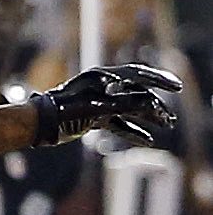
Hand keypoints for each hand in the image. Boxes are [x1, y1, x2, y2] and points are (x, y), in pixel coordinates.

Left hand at [30, 63, 179, 146]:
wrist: (39, 123)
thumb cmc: (64, 110)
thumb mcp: (97, 107)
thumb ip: (124, 103)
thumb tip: (150, 102)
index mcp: (102, 77)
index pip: (137, 75)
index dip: (158, 80)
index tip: (176, 88)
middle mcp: (102, 87)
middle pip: (136, 93)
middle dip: (155, 105)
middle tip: (170, 117)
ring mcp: (98, 102)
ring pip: (129, 109)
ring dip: (147, 118)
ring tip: (166, 126)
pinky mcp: (94, 117)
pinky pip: (118, 124)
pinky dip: (132, 131)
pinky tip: (148, 139)